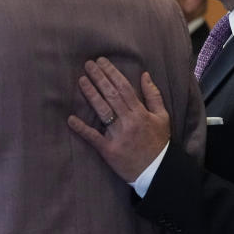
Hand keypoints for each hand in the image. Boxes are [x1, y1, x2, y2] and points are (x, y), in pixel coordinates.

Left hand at [67, 57, 170, 181]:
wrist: (157, 171)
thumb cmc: (159, 142)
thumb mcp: (162, 117)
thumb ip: (153, 95)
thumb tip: (145, 74)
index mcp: (141, 113)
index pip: (124, 88)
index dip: (112, 73)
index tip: (102, 61)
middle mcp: (129, 122)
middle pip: (111, 95)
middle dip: (99, 78)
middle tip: (88, 65)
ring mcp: (118, 136)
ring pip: (103, 111)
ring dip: (91, 94)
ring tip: (81, 80)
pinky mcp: (109, 150)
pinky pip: (94, 138)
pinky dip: (82, 128)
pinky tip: (71, 119)